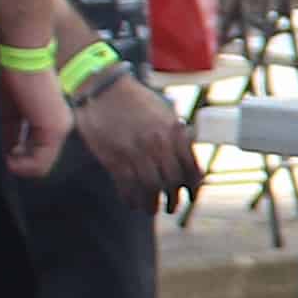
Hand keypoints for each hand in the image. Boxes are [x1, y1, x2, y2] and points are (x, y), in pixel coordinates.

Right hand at [0, 57, 76, 182]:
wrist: (23, 55)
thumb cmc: (13, 75)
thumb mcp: (8, 110)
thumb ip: (10, 132)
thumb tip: (4, 156)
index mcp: (48, 117)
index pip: (34, 149)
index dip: (14, 156)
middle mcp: (58, 124)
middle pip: (38, 160)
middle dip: (16, 163)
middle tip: (0, 160)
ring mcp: (58, 128)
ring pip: (39, 165)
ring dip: (17, 166)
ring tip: (4, 160)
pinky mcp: (53, 129)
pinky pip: (38, 163)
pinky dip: (20, 166)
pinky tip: (8, 159)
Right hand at [75, 68, 197, 204]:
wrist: (104, 88)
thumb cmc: (136, 101)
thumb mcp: (165, 113)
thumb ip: (178, 135)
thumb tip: (189, 160)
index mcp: (173, 132)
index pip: (190, 168)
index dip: (193, 187)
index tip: (191, 196)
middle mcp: (157, 143)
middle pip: (171, 182)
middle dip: (173, 199)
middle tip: (170, 207)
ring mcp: (134, 151)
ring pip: (150, 188)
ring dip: (151, 204)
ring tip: (151, 209)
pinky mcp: (113, 157)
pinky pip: (126, 186)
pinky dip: (131, 199)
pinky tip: (131, 202)